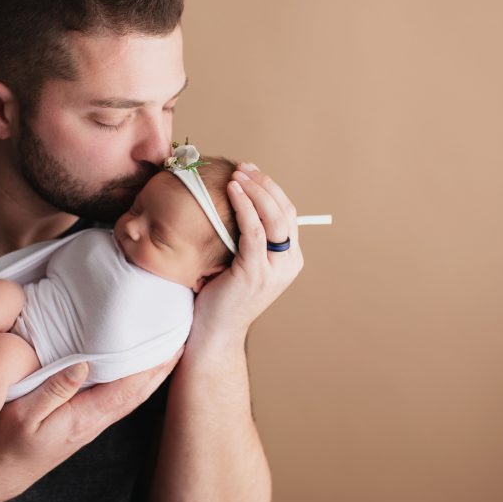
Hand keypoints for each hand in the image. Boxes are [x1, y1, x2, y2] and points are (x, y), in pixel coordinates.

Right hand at [0, 350, 181, 489]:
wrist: (0, 473)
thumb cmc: (6, 444)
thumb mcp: (21, 416)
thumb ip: (52, 391)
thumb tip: (83, 365)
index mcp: (85, 418)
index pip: (129, 389)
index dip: (152, 366)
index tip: (171, 342)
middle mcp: (96, 420)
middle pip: (139, 391)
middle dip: (162, 365)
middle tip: (181, 335)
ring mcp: (92, 421)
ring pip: (132, 394)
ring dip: (152, 371)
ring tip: (168, 344)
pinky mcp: (85, 419)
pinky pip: (120, 395)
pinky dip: (136, 378)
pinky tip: (138, 364)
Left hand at [191, 163, 303, 345]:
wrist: (213, 333)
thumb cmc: (219, 296)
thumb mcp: (240, 261)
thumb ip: (246, 238)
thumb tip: (236, 200)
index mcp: (289, 259)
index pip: (287, 214)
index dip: (270, 189)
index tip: (250, 171)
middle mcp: (288, 263)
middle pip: (285, 211)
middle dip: (265, 185)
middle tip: (244, 168)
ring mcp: (275, 270)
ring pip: (274, 218)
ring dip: (256, 191)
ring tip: (238, 175)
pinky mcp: (256, 273)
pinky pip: (255, 231)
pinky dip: (245, 207)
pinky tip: (232, 191)